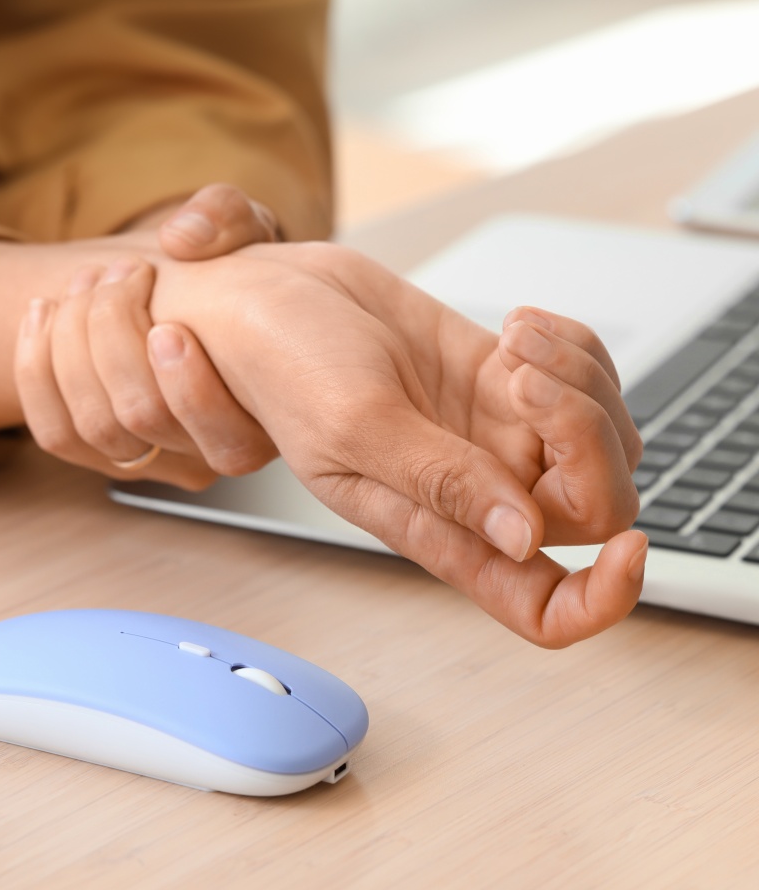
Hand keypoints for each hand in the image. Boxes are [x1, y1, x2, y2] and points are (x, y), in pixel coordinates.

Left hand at [14, 184, 278, 487]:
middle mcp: (218, 449)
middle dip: (113, 331)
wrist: (192, 291)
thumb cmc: (232, 261)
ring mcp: (162, 457)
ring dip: (72, 342)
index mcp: (272, 415)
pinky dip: (36, 370)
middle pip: (146, 420)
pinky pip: (58, 435)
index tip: (168, 322)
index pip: (230, 444)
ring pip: (97, 427)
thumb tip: (180, 240)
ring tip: (86, 281)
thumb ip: (227, 219)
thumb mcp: (246, 227)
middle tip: (122, 270)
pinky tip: (42, 311)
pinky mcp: (111, 450)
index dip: (189, 386)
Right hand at [142, 242, 645, 646]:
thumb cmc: (283, 365)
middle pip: (595, 504)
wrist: (273, 296)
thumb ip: (438, 482)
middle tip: (523, 379)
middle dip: (586, 436)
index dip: (600, 600)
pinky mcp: (501, 375)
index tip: (628, 552)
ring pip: (601, 435)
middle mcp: (473, 489)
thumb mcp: (354, 426)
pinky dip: (572, 344)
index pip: (537, 606)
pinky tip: (519, 326)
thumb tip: (524, 539)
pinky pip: (582, 374)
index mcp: (432, 527)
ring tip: (515, 340)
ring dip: (580, 379)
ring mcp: (494, 430)